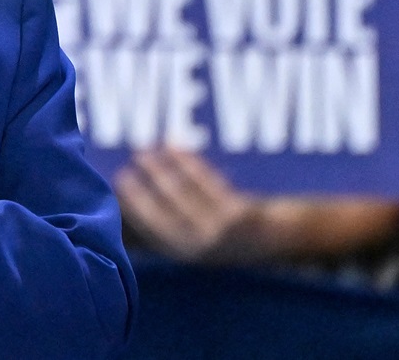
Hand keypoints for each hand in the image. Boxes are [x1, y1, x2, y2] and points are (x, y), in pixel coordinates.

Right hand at [116, 148, 261, 264]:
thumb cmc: (228, 233)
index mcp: (186, 252)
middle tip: (128, 165)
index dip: (133, 205)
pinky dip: (186, 162)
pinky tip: (171, 146)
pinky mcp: (240, 214)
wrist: (280, 240)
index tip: (118, 182)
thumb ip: (171, 226)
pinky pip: (207, 182)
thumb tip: (130, 202)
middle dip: (145, 187)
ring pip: (183, 194)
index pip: (152, 228)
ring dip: (160, 170)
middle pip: (166, 211)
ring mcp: (222, 230)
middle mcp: (202, 245)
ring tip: (142, 152)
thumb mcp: (200, 240)